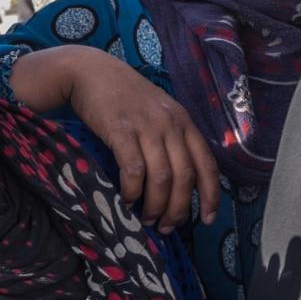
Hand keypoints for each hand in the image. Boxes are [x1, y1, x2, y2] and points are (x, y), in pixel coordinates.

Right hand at [10, 46, 219, 232]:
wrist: (91, 72)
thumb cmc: (122, 97)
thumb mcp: (156, 113)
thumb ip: (170, 138)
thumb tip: (175, 179)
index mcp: (184, 122)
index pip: (207, 164)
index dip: (210, 195)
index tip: (206, 219)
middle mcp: (170, 125)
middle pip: (184, 176)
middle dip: (177, 208)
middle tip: (167, 227)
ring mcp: (146, 127)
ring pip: (161, 177)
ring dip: (155, 205)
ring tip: (147, 219)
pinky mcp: (121, 131)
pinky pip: (133, 169)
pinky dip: (132, 190)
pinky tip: (126, 200)